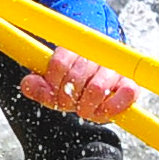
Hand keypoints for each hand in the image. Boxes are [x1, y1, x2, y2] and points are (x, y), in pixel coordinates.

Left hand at [21, 48, 139, 123]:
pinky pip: (126, 94)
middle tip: (69, 104)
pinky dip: (113, 106)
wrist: (104, 78)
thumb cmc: (76, 83)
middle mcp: (96, 55)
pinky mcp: (131, 83)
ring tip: (83, 108)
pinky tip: (102, 109)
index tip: (54, 92)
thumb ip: (38, 86)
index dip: (53, 82)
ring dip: (86, 106)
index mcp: (74, 49)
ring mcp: (115, 69)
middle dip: (67, 98)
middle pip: (75, 78)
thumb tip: (27, 85)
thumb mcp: (54, 86)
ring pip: (96, 88)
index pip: (59, 63)